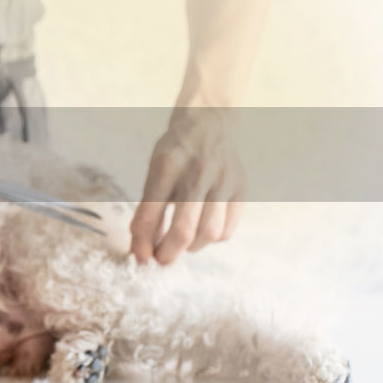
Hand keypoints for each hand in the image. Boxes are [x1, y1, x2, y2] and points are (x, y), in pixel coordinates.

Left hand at [130, 108, 245, 264]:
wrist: (209, 123)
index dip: (143, 242)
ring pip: (209, 233)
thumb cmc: (175, 154)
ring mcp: (224, 180)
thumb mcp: (154, 173)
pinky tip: (200, 231)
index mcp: (168, 164)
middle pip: (184, 229)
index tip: (140, 259)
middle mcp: (198, 172)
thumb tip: (142, 252)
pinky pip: (227, 230)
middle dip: (169, 253)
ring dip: (191, 248)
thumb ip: (148, 211)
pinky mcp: (242, 189)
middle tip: (160, 259)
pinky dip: (211, 240)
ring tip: (180, 243)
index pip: (151, 212)